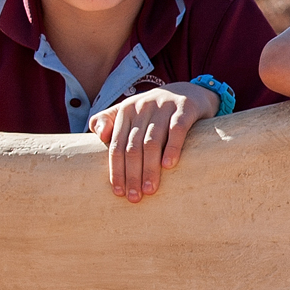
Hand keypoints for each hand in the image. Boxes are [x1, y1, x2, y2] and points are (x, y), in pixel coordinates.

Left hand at [89, 81, 219, 201]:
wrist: (189, 92)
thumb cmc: (154, 112)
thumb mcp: (130, 113)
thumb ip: (108, 122)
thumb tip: (100, 136)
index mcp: (125, 111)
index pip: (117, 145)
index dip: (116, 170)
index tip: (119, 192)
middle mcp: (142, 107)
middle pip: (133, 146)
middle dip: (132, 174)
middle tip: (135, 197)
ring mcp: (164, 106)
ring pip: (152, 141)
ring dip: (149, 167)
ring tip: (150, 189)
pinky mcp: (185, 108)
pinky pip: (177, 130)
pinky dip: (172, 148)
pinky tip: (168, 165)